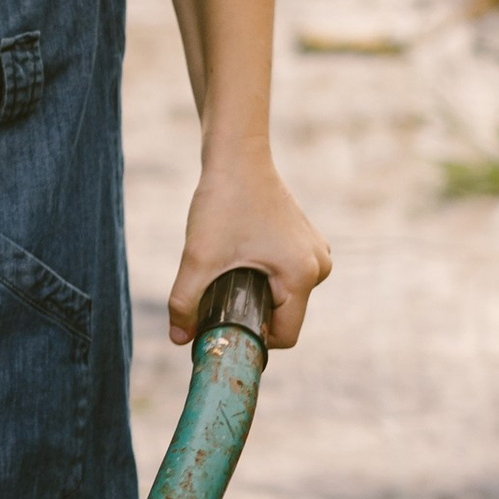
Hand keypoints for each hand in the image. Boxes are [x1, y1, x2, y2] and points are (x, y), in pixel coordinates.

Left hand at [168, 156, 331, 347]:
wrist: (237, 158)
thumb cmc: (223, 204)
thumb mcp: (198, 258)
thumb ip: (185, 303)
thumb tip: (179, 340)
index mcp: (303, 275)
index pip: (284, 336)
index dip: (251, 338)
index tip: (220, 326)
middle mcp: (319, 266)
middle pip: (283, 317)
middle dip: (249, 314)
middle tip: (217, 296)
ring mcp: (316, 252)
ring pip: (283, 297)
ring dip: (255, 295)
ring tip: (228, 269)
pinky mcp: (306, 242)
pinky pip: (285, 277)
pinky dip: (262, 277)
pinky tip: (240, 258)